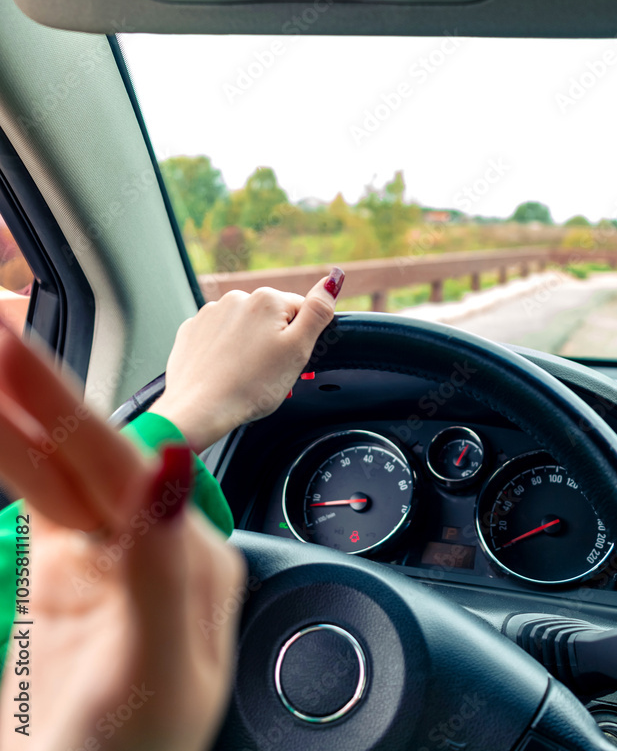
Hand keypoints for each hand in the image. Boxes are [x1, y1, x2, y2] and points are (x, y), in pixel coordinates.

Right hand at [0, 323, 245, 750]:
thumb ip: (160, 570)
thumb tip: (169, 466)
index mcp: (190, 558)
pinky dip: (4, 455)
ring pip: (47, 470)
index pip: (123, 464)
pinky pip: (26, 500)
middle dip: (31, 389)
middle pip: (81, 453)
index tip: (10, 348)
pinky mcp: (54, 575)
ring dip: (11, 416)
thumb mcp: (155, 678)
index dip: (62, 404)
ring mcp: (98, 557)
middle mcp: (149, 545)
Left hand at [153, 268, 344, 452]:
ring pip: (244, 327)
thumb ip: (318, 312)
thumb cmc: (252, 386)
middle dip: (274, 341)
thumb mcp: (298, 349)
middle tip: (268, 373)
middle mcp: (237, 298)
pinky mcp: (192, 330)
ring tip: (245, 374)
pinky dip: (224, 350)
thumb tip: (333, 279)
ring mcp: (210, 313)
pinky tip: (225, 370)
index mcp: (267, 299)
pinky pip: (218, 336)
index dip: (300, 339)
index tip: (288, 360)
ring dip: (249, 345)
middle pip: (271, 318)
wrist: (200, 409)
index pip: (300, 311)